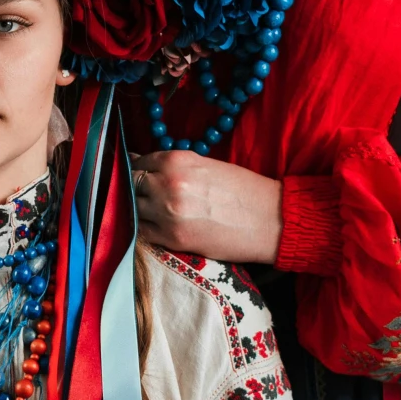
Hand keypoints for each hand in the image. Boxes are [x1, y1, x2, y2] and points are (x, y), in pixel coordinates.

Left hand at [133, 151, 282, 264]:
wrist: (269, 220)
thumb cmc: (243, 190)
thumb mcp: (206, 165)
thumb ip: (175, 166)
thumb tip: (148, 167)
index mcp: (177, 161)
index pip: (138, 162)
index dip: (135, 169)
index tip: (136, 175)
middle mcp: (168, 184)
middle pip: (131, 184)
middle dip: (133, 188)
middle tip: (140, 194)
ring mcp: (167, 212)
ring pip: (132, 207)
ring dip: (136, 208)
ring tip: (147, 210)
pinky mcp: (172, 238)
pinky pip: (142, 231)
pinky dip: (143, 227)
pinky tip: (153, 225)